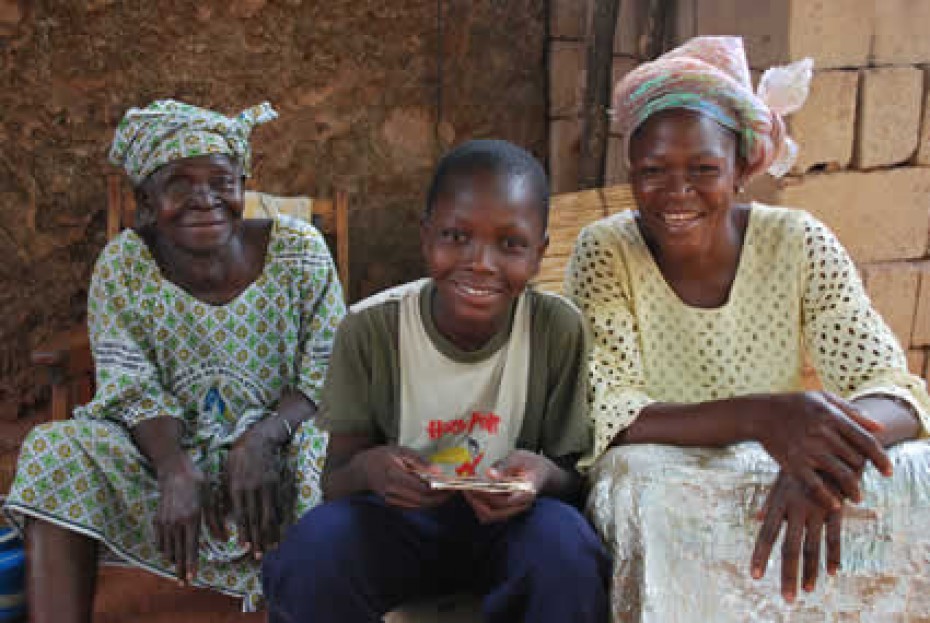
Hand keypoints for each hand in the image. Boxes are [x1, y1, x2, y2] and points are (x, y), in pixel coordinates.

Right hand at [154, 452, 205, 583]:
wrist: (174, 470)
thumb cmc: (198, 483)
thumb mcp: (211, 501)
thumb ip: (216, 522)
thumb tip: (225, 539)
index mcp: (191, 519)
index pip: (190, 549)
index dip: (191, 565)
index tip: (191, 578)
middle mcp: (176, 523)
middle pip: (177, 554)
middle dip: (180, 570)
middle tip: (183, 582)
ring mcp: (164, 522)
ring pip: (167, 549)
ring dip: (173, 560)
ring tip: (179, 567)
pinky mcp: (157, 519)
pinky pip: (159, 541)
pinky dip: (164, 549)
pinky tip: (170, 552)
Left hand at [225, 425, 283, 558]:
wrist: (259, 438)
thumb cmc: (238, 456)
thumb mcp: (226, 473)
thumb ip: (226, 495)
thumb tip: (225, 517)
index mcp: (237, 487)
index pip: (242, 515)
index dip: (245, 532)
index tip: (244, 547)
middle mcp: (252, 489)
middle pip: (256, 518)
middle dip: (257, 539)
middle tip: (258, 556)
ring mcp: (266, 487)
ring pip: (268, 514)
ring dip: (270, 533)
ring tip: (270, 548)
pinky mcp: (276, 484)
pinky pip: (277, 505)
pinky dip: (278, 519)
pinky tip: (279, 531)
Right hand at [355, 445, 452, 508]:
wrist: (361, 470)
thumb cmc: (382, 456)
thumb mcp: (401, 451)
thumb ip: (419, 461)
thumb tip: (438, 472)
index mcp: (394, 475)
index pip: (422, 488)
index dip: (439, 489)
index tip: (451, 485)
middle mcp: (392, 491)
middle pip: (423, 500)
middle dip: (440, 498)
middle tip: (453, 491)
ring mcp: (392, 500)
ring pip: (419, 505)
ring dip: (435, 501)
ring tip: (446, 492)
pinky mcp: (393, 504)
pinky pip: (413, 506)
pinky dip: (425, 502)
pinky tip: (433, 495)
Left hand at [462, 450, 545, 523]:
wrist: (542, 472)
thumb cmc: (531, 463)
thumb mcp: (520, 457)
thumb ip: (506, 465)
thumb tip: (489, 474)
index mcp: (527, 491)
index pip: (506, 500)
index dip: (488, 495)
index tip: (474, 486)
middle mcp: (520, 505)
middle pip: (495, 512)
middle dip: (477, 501)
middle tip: (465, 487)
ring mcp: (513, 509)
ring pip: (490, 516)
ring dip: (476, 505)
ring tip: (466, 490)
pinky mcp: (507, 510)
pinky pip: (490, 514)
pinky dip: (479, 506)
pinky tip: (472, 493)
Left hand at [750, 471, 843, 602]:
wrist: (828, 445)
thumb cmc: (802, 464)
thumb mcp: (783, 480)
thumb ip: (771, 501)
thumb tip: (757, 518)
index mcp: (780, 504)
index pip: (766, 535)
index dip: (760, 556)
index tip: (754, 575)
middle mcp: (796, 510)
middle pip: (790, 548)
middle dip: (787, 574)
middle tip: (787, 598)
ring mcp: (817, 510)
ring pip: (812, 547)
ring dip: (811, 572)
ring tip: (807, 592)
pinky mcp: (836, 509)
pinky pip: (834, 536)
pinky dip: (833, 555)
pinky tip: (832, 573)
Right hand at [756, 391, 888, 508]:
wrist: (759, 414)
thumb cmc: (793, 404)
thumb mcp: (822, 398)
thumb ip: (851, 411)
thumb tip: (880, 428)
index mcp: (831, 417)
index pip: (865, 441)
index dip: (881, 458)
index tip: (888, 472)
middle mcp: (822, 434)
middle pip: (856, 459)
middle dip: (864, 473)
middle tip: (864, 480)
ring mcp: (807, 450)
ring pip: (842, 475)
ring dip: (853, 490)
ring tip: (857, 497)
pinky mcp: (793, 464)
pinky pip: (815, 486)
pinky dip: (828, 499)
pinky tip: (835, 505)